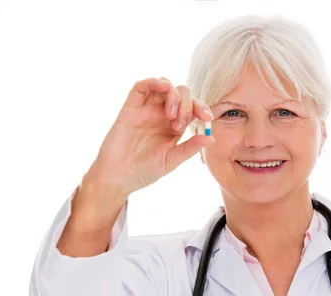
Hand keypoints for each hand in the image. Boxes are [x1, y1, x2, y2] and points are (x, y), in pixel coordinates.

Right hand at [85, 77, 214, 197]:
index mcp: (174, 126)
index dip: (202, 108)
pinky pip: (141, 86)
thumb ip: (190, 148)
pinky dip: (153, 81)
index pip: (192, 108)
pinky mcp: (130, 108)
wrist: (119, 177)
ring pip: (164, 86)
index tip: (207, 118)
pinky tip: (163, 86)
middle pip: (181, 94)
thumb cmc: (145, 171)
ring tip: (171, 115)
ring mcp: (146, 109)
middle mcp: (162, 114)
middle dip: (187, 104)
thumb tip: (211, 137)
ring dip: (173, 95)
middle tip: (180, 124)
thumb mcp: (172, 161)